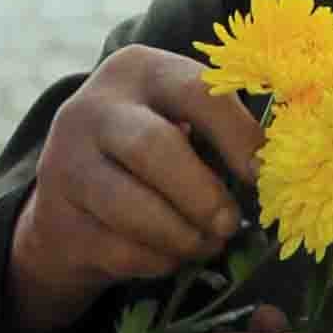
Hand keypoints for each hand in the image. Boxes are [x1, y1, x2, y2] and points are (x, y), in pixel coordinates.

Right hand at [6, 44, 262, 332]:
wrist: (69, 204)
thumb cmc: (148, 159)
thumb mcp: (177, 123)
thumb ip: (218, 133)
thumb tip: (276, 171)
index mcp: (138, 71)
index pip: (195, 92)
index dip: (235, 136)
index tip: (261, 177)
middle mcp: (94, 107)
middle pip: (154, 147)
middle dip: (202, 194)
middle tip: (230, 225)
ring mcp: (66, 162)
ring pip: (131, 206)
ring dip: (181, 236)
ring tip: (206, 246)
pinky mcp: (57, 217)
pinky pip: (119, 249)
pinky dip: (157, 261)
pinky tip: (171, 257)